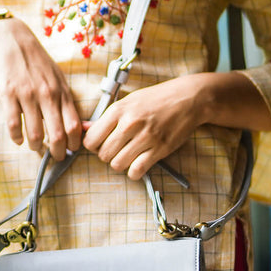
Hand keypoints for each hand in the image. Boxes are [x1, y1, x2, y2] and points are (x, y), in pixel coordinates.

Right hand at [0, 16, 81, 160]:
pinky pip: (13, 125)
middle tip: (56, 158)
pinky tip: (18, 139)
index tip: (72, 151)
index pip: (74, 125)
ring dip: (36, 146)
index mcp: (61, 91)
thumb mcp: (57, 77)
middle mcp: (47, 94)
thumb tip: (76, 125)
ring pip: (35, 134)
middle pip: (57, 135)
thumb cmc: (37, 60)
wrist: (11, 39)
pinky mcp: (8, 94)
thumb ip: (65, 99)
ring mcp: (27, 95)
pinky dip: (16, 138)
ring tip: (35, 147)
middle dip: (58, 152)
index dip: (75, 144)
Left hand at [82, 76, 203, 179]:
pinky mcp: (160, 149)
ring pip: (117, 165)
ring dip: (121, 164)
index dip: (93, 145)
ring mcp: (145, 137)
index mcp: (118, 110)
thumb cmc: (155, 99)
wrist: (187, 98)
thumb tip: (83, 128)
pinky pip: (136, 171)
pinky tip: (138, 163)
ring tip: (128, 155)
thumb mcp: (127, 102)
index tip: (101, 143)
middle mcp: (129, 124)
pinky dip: (134, 172)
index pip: (91, 139)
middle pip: (103, 155)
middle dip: (107, 155)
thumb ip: (105, 118)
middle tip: (117, 149)